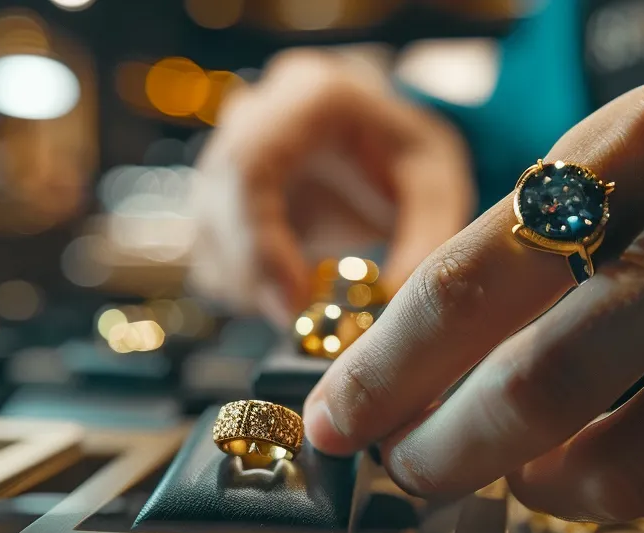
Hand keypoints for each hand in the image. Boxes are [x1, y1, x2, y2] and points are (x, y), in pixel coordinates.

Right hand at [189, 49, 472, 322]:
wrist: (380, 143)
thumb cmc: (407, 156)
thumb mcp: (437, 187)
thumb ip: (424, 244)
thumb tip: (391, 313)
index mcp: (309, 95)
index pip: (250, 166)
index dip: (259, 241)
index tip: (293, 302)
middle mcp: (253, 116)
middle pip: (217, 203)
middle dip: (255, 277)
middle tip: (302, 325)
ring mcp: (223, 155)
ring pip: (206, 238)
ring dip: (251, 288)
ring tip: (313, 303)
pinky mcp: (216, 201)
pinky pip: (209, 259)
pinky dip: (246, 291)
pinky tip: (294, 291)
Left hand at [304, 66, 643, 532]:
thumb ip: (543, 243)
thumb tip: (422, 372)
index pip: (479, 273)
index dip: (389, 366)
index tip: (339, 421)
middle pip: (548, 378)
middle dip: (450, 449)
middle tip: (416, 472)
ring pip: (632, 464)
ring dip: (554, 491)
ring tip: (541, 477)